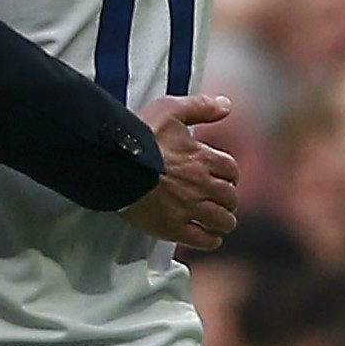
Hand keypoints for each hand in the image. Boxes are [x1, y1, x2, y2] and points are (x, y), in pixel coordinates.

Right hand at [118, 94, 239, 249]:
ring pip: (222, 221)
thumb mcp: (170, 110)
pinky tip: (208, 237)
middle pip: (230, 197)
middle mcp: (201, 185)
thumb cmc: (139, 136)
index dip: (227, 174)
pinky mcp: (174, 228)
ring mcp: (189, 209)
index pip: (230, 170)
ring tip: (217, 220)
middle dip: (226, 198)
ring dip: (222, 221)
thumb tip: (226, 105)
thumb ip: (200, 107)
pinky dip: (210, 240)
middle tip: (218, 199)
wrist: (113, 163)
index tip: (221, 176)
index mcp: (202, 157)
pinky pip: (203, 240)